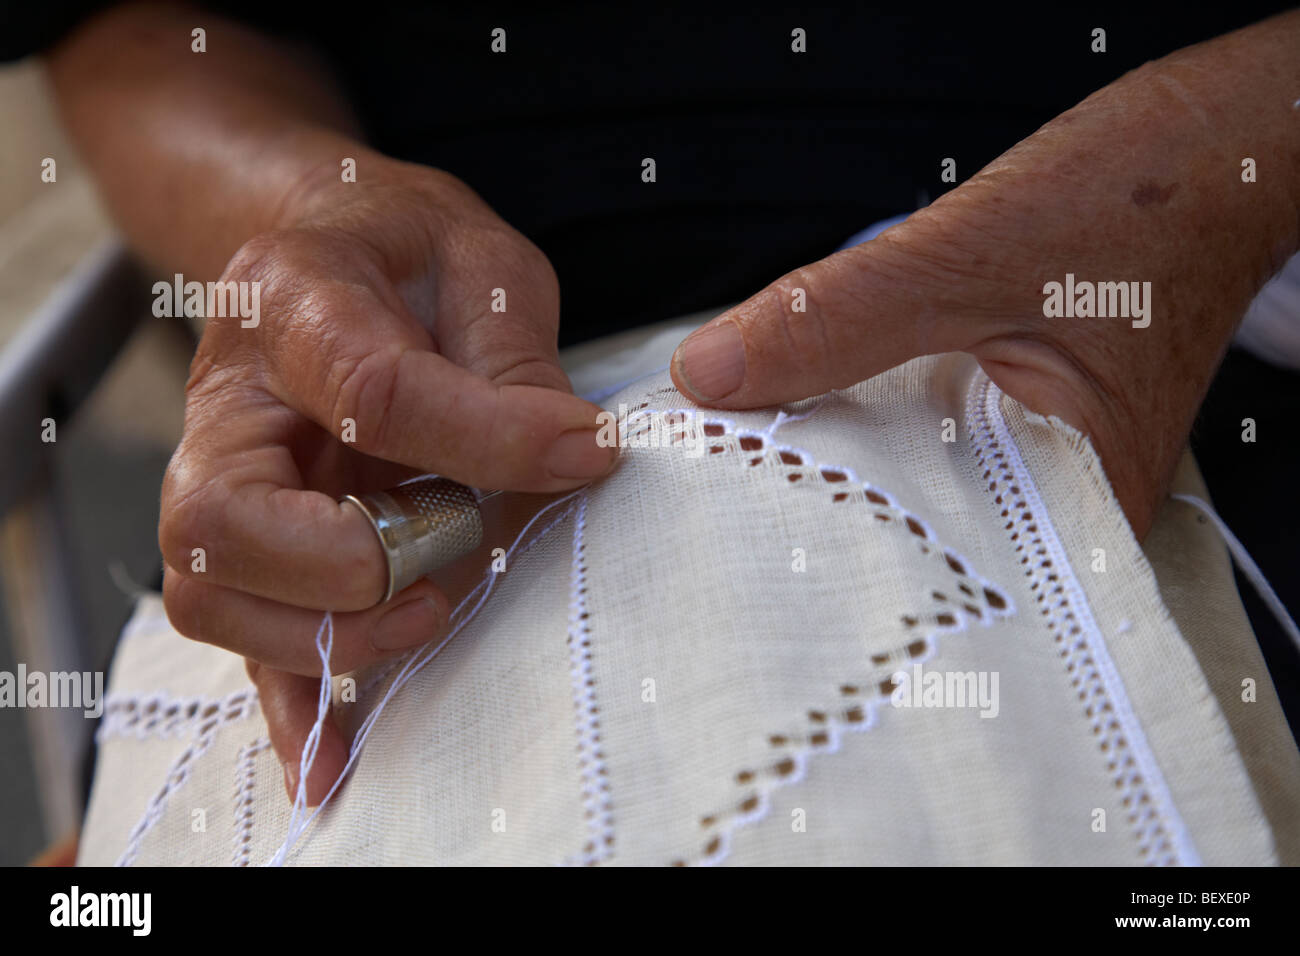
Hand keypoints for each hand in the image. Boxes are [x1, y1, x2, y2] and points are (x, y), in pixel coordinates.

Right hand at [159, 159, 615, 803]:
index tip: (588, 456)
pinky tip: (336, 759)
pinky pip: (238, 636)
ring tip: (431, 615)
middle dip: (356, 565)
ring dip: (325, 633)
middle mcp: (229, 399)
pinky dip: (289, 700)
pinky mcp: (244, 540)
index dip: (489, 439)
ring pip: (214, 594)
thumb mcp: (483, 264)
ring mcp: (219, 476)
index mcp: (294, 299)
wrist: (326, 247)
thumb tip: (575, 457)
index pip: (373, 393)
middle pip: (230, 520)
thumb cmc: (408, 252)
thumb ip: (515, 361)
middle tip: (455, 555)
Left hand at [672, 49, 1298, 540]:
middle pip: (908, 539)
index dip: (821, 551)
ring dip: (834, 462)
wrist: (1213, 150)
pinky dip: (864, 423)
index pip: (924, 567)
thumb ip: (839, 319)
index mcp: (1080, 507)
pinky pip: (920, 441)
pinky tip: (801, 414)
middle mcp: (1061, 509)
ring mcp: (1037, 467)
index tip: (724, 531)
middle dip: (814, 515)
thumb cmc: (1143, 201)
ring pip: (908, 487)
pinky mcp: (1013, 425)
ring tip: (740, 462)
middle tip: (710, 504)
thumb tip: (708, 374)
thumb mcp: (969, 256)